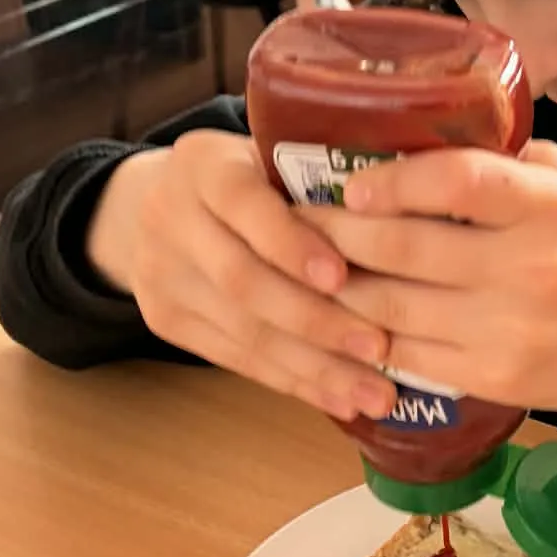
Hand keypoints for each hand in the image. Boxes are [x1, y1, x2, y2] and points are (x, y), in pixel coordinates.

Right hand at [84, 132, 395, 421]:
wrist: (148, 204)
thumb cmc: (244, 177)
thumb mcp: (268, 156)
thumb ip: (315, 180)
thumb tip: (408, 215)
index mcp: (203, 165)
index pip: (244, 204)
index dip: (291, 243)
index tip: (342, 275)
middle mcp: (170, 218)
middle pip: (244, 281)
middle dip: (317, 320)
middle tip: (380, 348)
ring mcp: (160, 274)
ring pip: (245, 331)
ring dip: (316, 367)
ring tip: (374, 393)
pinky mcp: (164, 320)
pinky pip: (237, 359)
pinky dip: (295, 382)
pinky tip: (340, 400)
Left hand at [308, 142, 556, 432]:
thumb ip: (499, 164)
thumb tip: (406, 139)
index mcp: (552, 208)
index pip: (458, 181)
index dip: (392, 179)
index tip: (351, 182)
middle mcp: (531, 269)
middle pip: (406, 247)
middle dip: (337, 233)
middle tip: (298, 219)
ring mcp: (511, 331)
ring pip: (392, 306)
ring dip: (338, 286)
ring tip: (308, 266)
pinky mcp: (495, 378)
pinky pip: (408, 354)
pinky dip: (368, 333)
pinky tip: (345, 315)